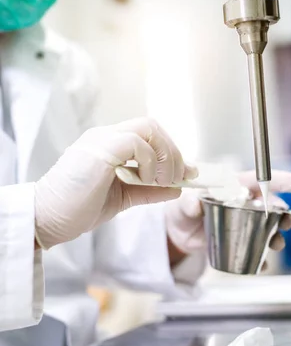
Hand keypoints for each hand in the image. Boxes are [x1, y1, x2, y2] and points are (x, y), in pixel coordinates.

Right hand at [35, 119, 195, 249]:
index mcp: (109, 145)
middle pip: (152, 126)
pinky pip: (137, 143)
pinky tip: (146, 180)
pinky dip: (151, 161)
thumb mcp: (123, 197)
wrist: (48, 219)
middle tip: (178, 178)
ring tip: (163, 181)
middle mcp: (105, 136)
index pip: (149, 134)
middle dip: (173, 151)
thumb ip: (148, 190)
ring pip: (148, 128)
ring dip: (166, 155)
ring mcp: (102, 139)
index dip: (172, 151)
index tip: (187, 174)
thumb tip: (177, 188)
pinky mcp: (100, 149)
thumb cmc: (78, 208)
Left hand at [165, 169, 290, 255]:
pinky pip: (255, 250)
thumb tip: (196, 202)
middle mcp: (246, 204)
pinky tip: (262, 264)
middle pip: (272, 206)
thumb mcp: (183, 202)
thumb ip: (190, 202)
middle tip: (286, 222)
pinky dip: (260, 259)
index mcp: (236, 187)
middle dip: (284, 214)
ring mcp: (245, 223)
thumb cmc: (184, 208)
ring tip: (276, 244)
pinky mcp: (240, 241)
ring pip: (268, 229)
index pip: (262, 180)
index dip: (284, 181)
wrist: (178, 231)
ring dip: (276, 236)